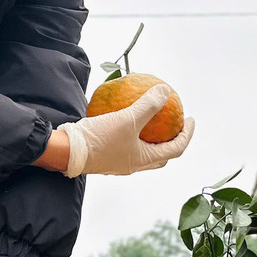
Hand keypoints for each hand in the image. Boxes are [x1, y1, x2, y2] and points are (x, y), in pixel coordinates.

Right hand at [56, 85, 195, 177]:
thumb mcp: (128, 118)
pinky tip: (128, 119)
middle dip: (172, 140)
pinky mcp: (106, 157)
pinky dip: (134, 134)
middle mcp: (133, 165)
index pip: (175, 149)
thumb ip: (148, 104)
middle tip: (176, 123)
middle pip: (161, 155)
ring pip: (144, 152)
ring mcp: (119, 163)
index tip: (190, 119)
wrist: (66, 151)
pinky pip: (127, 146)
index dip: (187, 134)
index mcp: (143, 159)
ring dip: (152, 139)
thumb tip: (166, 91)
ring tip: (153, 121)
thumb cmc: (99, 137)